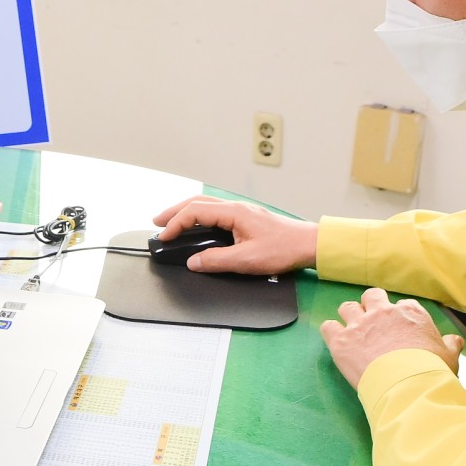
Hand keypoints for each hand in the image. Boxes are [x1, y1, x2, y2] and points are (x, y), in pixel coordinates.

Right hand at [152, 195, 317, 274]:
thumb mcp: (247, 260)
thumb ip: (217, 260)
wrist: (308, 244)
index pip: (195, 212)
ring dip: (186, 213)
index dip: (175, 224)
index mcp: (234, 212)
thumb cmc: (284, 249)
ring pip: (206, 206)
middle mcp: (236, 208)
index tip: (163, 237)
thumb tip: (194, 262)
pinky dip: (199, 217)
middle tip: (157, 223)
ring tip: (171, 223)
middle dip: (174, 212)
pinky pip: (215, 212)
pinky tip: (197, 226)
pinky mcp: (246, 218)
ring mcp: (241, 211)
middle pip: (197, 203)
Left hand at [320, 289, 463, 387]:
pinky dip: (330, 332)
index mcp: (409, 312)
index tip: (398, 328)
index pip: (402, 305)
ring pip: (347, 307)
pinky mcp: (341, 341)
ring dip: (349, 316)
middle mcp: (382, 312)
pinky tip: (335, 340)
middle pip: (371, 296)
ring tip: (352, 330)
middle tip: (372, 322)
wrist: (408, 383)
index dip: (398, 316)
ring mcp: (360, 324)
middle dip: (370, 306)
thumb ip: (450, 345)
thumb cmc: (431, 370)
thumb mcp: (449, 356)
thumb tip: (455, 341)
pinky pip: (328, 327)